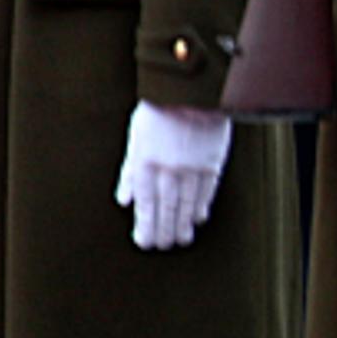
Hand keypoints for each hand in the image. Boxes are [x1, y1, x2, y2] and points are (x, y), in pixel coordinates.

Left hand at [115, 103, 234, 251]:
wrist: (193, 91)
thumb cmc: (159, 110)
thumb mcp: (136, 137)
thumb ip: (129, 170)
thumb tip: (124, 199)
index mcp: (146, 164)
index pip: (145, 204)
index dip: (144, 226)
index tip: (144, 241)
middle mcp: (169, 170)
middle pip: (166, 209)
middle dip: (163, 231)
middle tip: (163, 246)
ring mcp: (192, 168)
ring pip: (187, 204)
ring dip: (182, 225)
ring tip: (181, 240)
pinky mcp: (212, 163)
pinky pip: (206, 191)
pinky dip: (201, 206)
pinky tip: (198, 218)